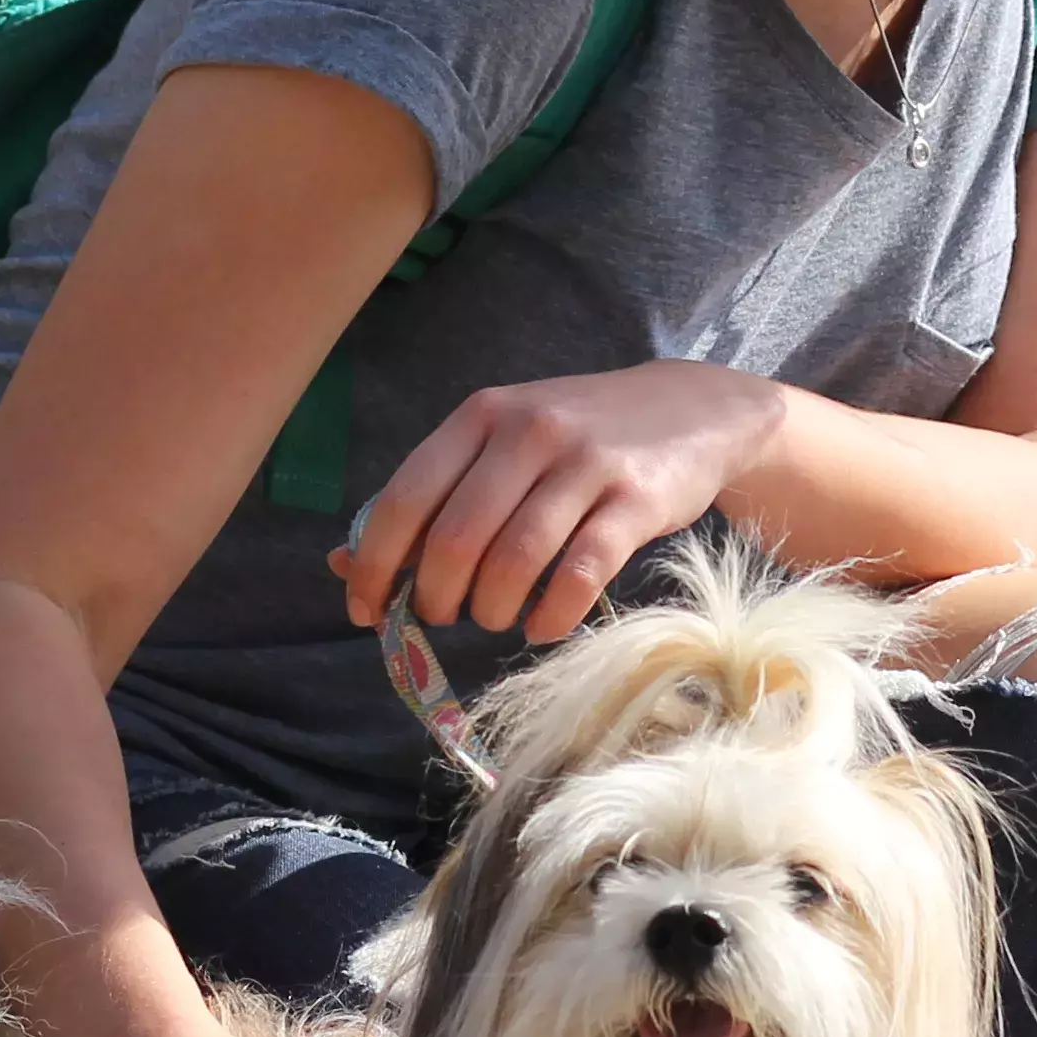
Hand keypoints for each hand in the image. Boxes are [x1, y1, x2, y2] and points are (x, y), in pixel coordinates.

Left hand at [333, 362, 784, 640]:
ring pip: (514, 561)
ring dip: (492, 610)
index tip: (364, 610)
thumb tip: (343, 563)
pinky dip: (551, 616)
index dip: (374, 564)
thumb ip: (431, 498)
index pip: (406, 498)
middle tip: (443, 615)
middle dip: (435, 596)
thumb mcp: (499, 446)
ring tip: (495, 618)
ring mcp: (585, 463)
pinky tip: (542, 626)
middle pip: (456, 539)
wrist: (693, 410)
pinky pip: (580, 575)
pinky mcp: (636, 501)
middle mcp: (528, 431)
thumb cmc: (576, 439)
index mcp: (481, 416)